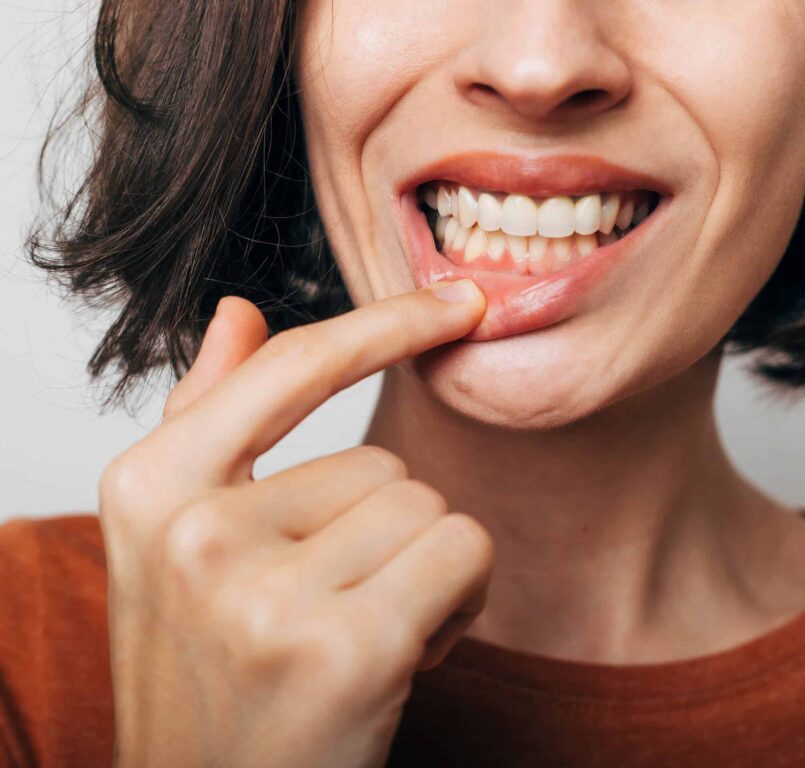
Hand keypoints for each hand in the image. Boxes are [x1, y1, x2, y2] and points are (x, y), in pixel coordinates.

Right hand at [98, 280, 492, 767]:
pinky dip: (459, 601)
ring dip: (421, 571)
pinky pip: (464, 553)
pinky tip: (402, 657)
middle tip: (333, 609)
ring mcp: (267, 594)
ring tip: (358, 635)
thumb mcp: (176, 543)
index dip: (384, 325)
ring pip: (428, 509)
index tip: (453, 302)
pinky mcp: (347, 647)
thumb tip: (236, 311)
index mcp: (148, 489)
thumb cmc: (210, 673)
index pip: (290, 368)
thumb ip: (205, 417)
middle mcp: (197, 533)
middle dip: (385, 535)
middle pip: (383, 461)